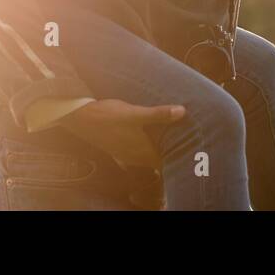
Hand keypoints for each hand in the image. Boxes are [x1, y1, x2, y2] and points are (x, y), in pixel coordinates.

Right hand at [57, 98, 184, 170]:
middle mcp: (136, 157)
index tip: (195, 151)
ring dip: (161, 151)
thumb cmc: (107, 115)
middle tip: (191, 144)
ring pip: (150, 158)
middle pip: (160, 161)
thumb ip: (158, 114)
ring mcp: (127, 154)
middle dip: (174, 154)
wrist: (80, 118)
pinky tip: (152, 137)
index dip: (180, 159)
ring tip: (177, 140)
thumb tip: (182, 112)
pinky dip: (149, 148)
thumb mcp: (134, 113)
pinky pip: (140, 153)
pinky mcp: (120, 149)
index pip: (166, 163)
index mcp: (142, 151)